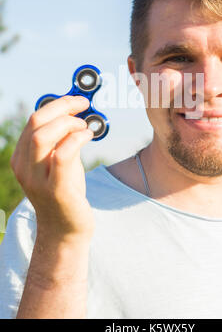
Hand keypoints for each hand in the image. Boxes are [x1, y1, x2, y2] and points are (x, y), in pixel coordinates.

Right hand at [10, 95, 94, 241]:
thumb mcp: (59, 162)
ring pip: (43, 136)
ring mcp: (37, 179)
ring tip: (85, 127)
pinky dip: (77, 139)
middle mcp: (24, 167)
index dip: (58, 104)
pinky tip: (88, 137)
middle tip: (83, 106)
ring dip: (69, 123)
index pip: (34, 119)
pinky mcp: (55, 190)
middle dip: (62, 107)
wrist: (65, 230)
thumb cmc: (65, 192)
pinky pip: (62, 155)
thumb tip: (74, 113)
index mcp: (22, 157)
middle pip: (36, 122)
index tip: (77, 101)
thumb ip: (61, 140)